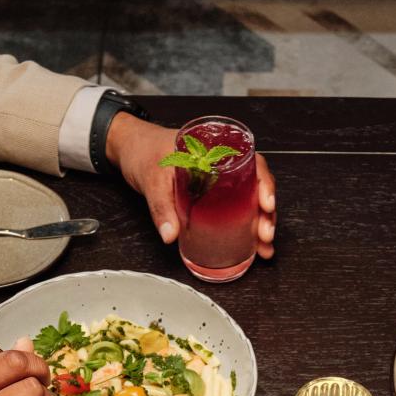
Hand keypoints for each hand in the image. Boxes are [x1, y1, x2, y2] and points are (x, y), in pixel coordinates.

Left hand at [106, 112, 277, 259]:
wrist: (129, 149)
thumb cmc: (144, 151)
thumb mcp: (152, 178)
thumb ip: (161, 206)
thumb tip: (171, 234)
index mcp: (216, 151)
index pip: (251, 162)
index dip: (264, 183)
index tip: (266, 203)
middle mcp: (223, 166)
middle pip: (256, 186)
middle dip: (267, 212)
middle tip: (265, 234)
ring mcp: (219, 183)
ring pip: (249, 201)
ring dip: (260, 224)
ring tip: (263, 246)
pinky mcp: (211, 197)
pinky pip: (234, 210)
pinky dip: (245, 228)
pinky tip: (252, 245)